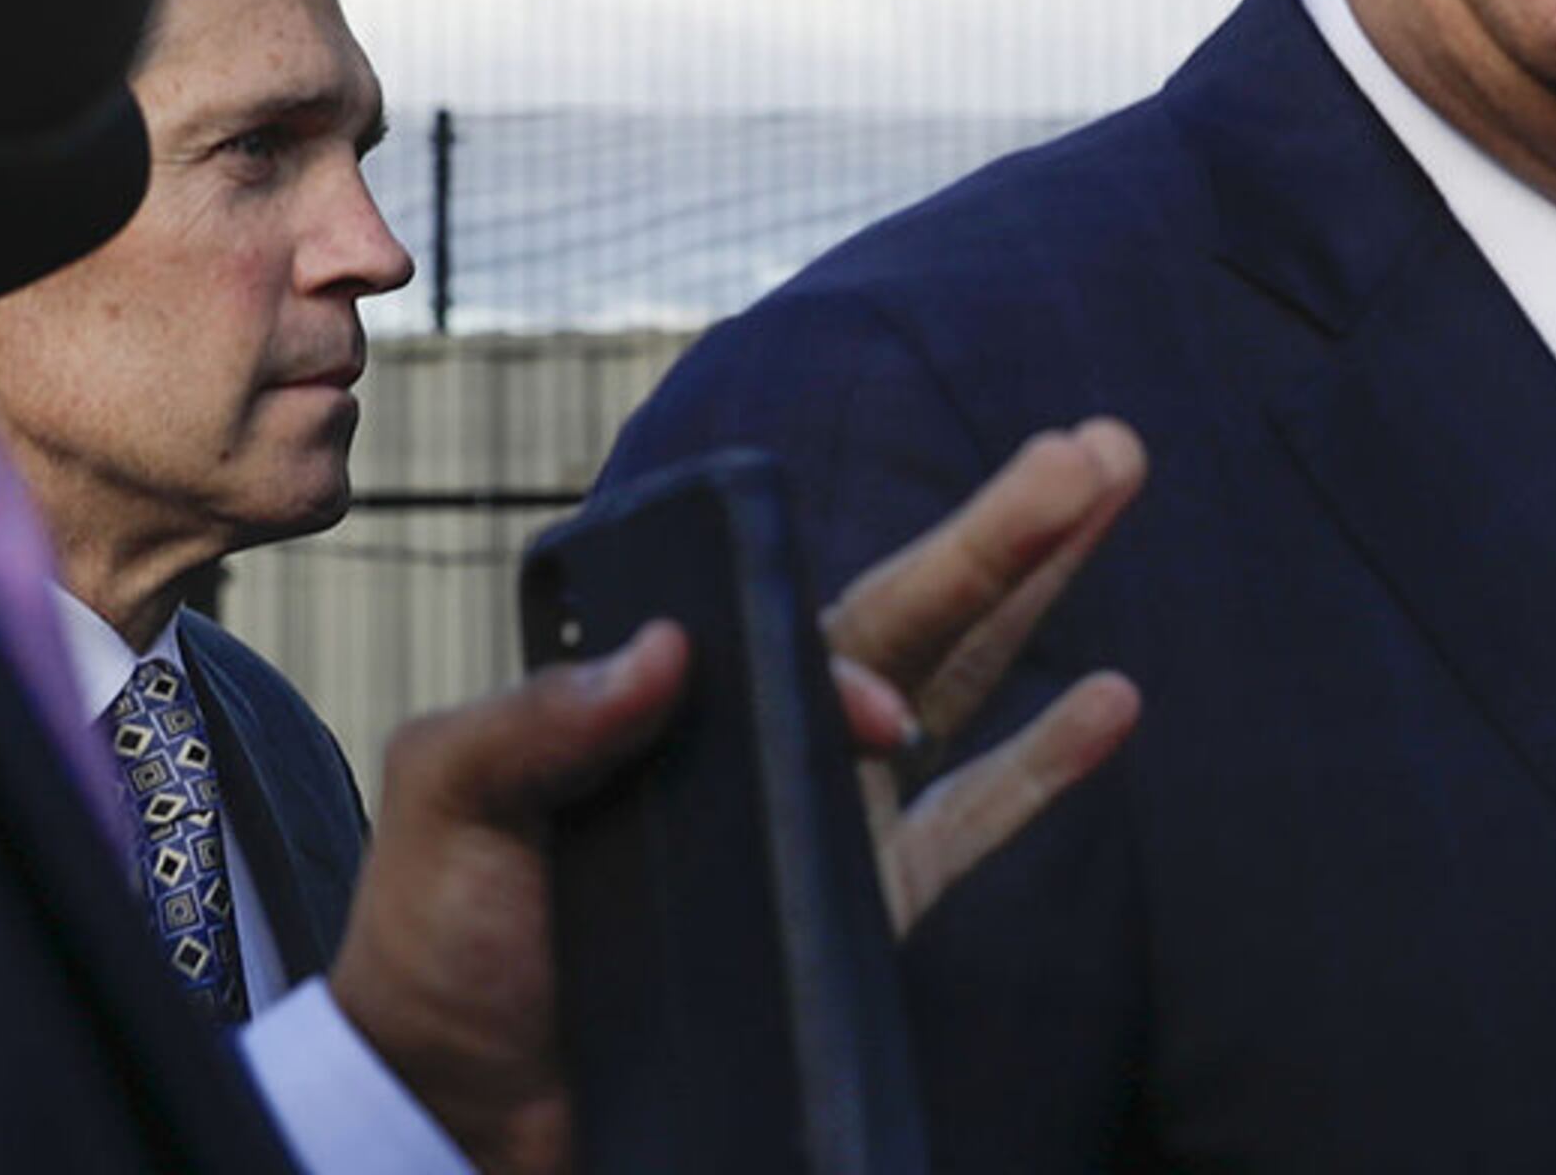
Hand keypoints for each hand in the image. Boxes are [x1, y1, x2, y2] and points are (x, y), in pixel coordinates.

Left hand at [324, 421, 1148, 1174]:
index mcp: (678, 692)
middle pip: (913, 610)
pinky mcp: (862, 909)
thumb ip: (535, 721)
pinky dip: (1046, 763)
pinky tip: (1113, 699)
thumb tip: (667, 649)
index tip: (884, 709)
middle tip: (1100, 446)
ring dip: (1042, 589)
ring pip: (960, 678)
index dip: (867, 638)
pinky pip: (974, 821)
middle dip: (1009, 527)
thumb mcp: (447, 803)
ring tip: (1113, 490)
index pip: (800, 621)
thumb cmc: (442, 949)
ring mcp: (826, 816)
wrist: (476, 1112)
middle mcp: (767, 735)